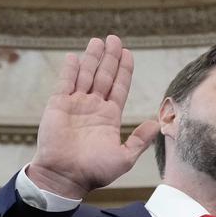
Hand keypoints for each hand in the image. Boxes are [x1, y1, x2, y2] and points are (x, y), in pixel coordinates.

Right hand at [27, 35, 160, 198]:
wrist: (65, 177)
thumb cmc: (94, 172)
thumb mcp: (124, 157)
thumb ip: (140, 140)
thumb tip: (157, 124)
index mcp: (109, 117)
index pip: (119, 88)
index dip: (124, 70)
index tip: (128, 53)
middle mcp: (93, 107)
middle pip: (104, 76)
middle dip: (110, 58)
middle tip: (114, 39)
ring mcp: (75, 104)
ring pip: (86, 75)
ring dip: (92, 58)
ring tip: (98, 41)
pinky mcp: (58, 105)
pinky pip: (65, 83)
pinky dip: (70, 69)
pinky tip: (76, 56)